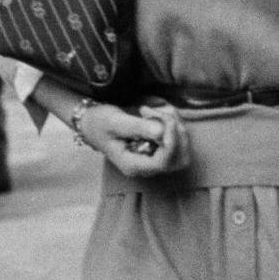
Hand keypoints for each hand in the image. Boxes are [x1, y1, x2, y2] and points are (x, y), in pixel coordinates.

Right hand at [74, 100, 188, 176]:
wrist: (94, 123)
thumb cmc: (100, 123)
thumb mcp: (115, 121)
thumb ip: (138, 127)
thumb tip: (162, 131)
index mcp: (133, 165)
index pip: (164, 162)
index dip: (172, 142)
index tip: (166, 120)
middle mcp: (147, 167)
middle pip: (180, 159)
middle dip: (177, 134)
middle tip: (159, 114)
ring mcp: (155, 160)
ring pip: (184, 150)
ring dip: (178, 127)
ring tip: (157, 112)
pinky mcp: (161, 150)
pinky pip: (180, 141)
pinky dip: (176, 125)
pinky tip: (160, 115)